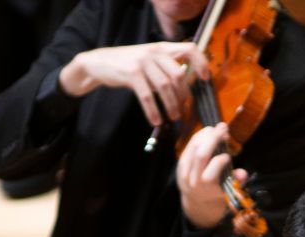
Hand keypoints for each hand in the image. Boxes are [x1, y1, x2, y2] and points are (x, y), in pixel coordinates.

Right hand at [58, 41, 208, 126]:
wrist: (98, 62)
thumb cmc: (128, 64)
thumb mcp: (149, 61)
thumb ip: (165, 69)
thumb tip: (185, 86)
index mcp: (162, 48)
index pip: (189, 49)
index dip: (201, 63)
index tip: (205, 79)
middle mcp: (154, 52)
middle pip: (178, 75)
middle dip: (183, 96)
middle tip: (182, 108)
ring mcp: (142, 61)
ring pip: (165, 87)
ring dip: (171, 105)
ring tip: (173, 117)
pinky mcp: (131, 73)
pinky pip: (147, 96)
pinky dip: (153, 111)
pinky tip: (156, 120)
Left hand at [178, 122, 247, 228]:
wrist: (196, 200)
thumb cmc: (216, 192)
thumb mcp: (228, 191)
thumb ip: (236, 181)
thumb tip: (243, 173)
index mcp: (207, 186)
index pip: (213, 169)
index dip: (222, 158)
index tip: (228, 156)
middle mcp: (193, 178)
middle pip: (202, 154)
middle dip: (213, 138)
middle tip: (224, 127)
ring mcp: (184, 170)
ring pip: (194, 146)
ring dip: (206, 134)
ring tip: (217, 128)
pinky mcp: (180, 163)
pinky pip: (189, 146)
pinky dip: (199, 137)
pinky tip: (208, 133)